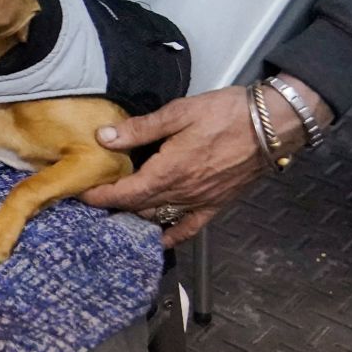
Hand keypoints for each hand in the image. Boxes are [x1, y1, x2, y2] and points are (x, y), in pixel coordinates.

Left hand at [82, 81, 315, 246]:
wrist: (271, 124)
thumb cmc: (225, 114)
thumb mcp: (178, 113)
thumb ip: (139, 129)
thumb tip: (104, 138)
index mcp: (167, 172)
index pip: (124, 193)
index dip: (100, 196)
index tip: (81, 195)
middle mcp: (182, 193)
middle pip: (138, 206)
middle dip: (113, 205)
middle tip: (93, 200)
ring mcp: (201, 201)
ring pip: (160, 216)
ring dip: (137, 216)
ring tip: (117, 212)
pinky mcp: (218, 203)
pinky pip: (191, 226)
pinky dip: (173, 235)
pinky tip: (159, 238)